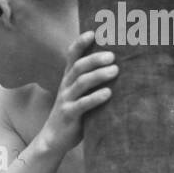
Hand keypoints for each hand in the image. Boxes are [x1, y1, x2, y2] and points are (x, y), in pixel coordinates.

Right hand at [40, 31, 117, 158]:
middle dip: (95, 58)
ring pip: (81, 83)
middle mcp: (65, 86)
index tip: (94, 32)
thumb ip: (92, 82)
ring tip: (115, 70)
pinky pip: (82, 105)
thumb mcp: (79, 94)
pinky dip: (95, 98)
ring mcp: (66, 101)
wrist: (53, 139)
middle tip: (112, 55)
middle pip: (78, 67)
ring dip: (98, 75)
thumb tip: (120, 66)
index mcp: (68, 79)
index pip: (72, 56)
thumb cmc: (73, 114)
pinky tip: (108, 93)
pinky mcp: (69, 115)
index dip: (80, 43)